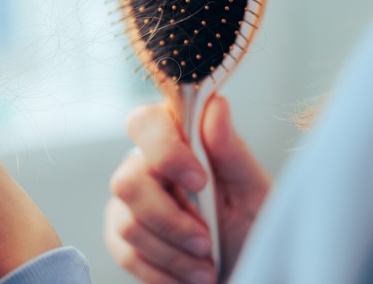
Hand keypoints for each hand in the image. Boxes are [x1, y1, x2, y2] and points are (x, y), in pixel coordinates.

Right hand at [104, 96, 270, 282]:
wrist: (240, 267)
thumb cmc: (250, 225)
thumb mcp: (253, 191)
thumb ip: (232, 151)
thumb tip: (216, 105)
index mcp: (176, 141)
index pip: (145, 123)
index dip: (165, 150)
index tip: (200, 181)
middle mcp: (144, 165)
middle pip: (127, 181)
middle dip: (169, 220)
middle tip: (206, 241)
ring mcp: (127, 202)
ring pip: (128, 224)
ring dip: (173, 253)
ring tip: (206, 268)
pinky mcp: (119, 235)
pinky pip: (125, 253)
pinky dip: (162, 272)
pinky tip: (188, 275)